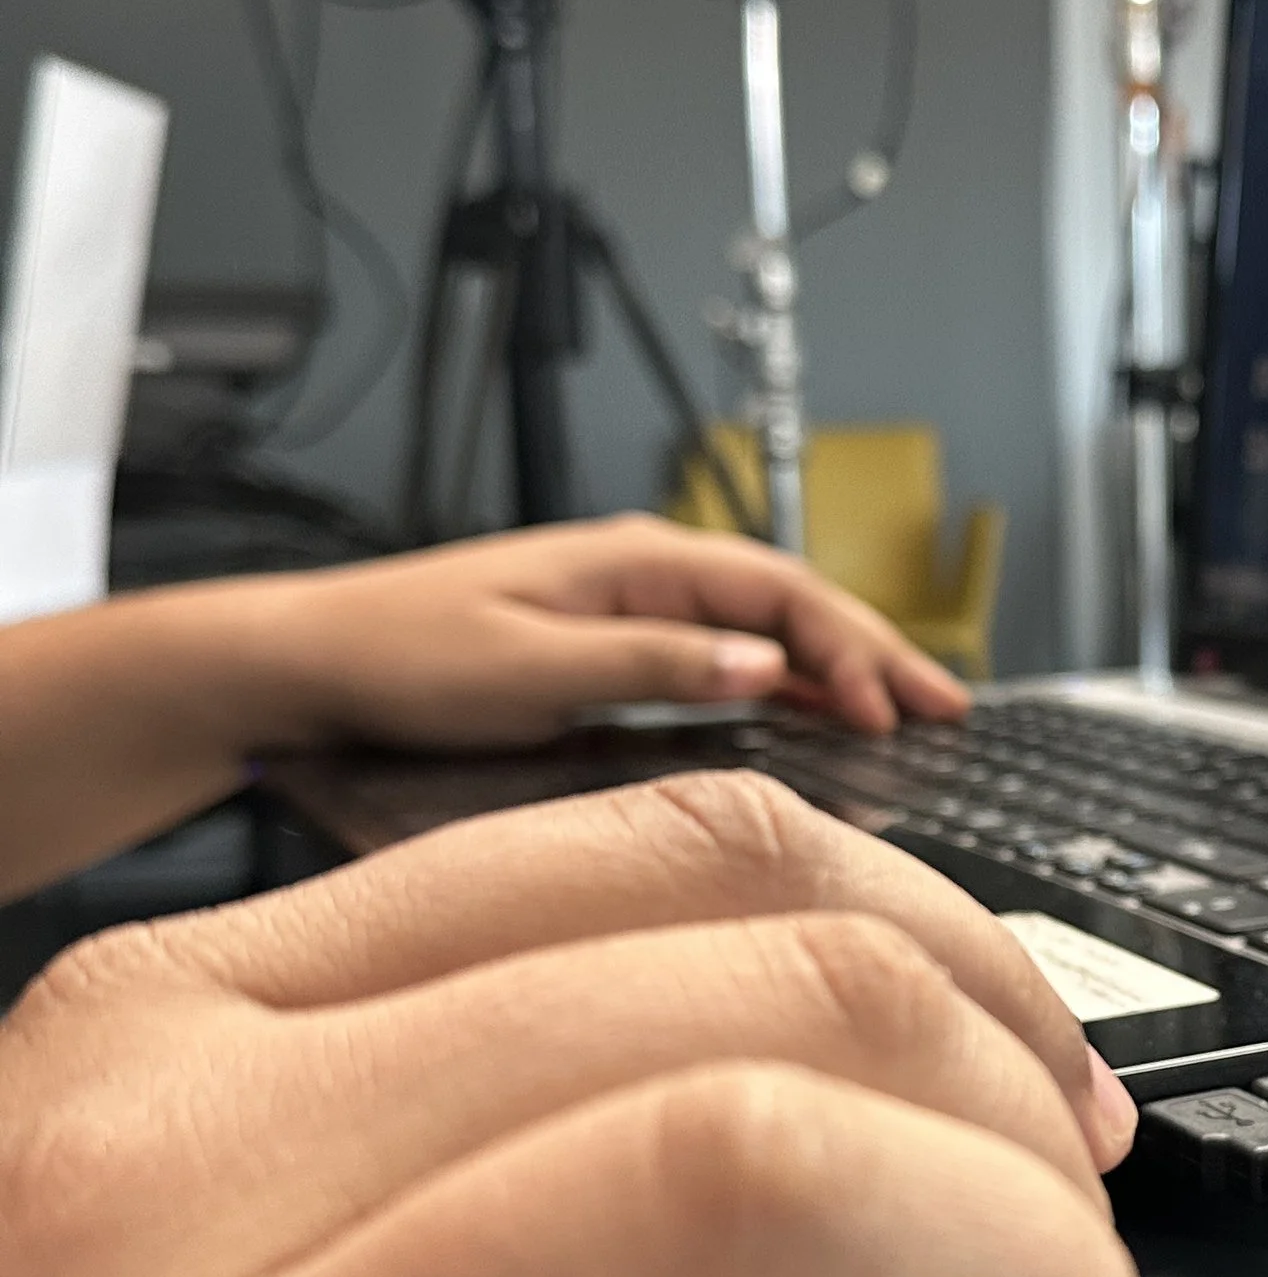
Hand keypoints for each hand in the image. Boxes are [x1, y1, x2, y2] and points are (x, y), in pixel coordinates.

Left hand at [248, 513, 972, 744]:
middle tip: (948, 710)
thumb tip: (761, 669)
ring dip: (838, 666)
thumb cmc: (398, 659)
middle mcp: (641, 571)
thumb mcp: (531, 671)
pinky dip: (785, 681)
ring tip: (906, 712)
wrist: (309, 660)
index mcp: (633, 560)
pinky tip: (815, 715)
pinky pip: (725, 653)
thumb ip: (651, 667)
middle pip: (791, 604)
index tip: (891, 710)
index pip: (780, 594)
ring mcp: (629, 604)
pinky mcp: (610, 643)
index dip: (850, 650)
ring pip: (765, 628)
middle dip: (875, 653)